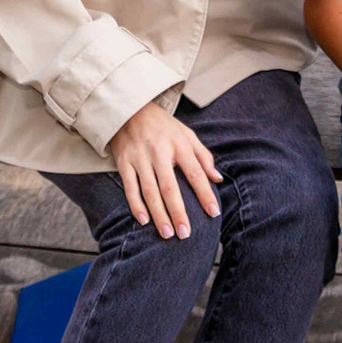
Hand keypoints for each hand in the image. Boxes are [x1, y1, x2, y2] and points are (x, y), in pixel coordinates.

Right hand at [109, 99, 220, 239]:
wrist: (130, 108)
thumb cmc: (163, 125)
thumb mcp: (186, 134)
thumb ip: (203, 156)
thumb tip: (217, 179)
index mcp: (179, 144)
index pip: (195, 173)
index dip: (205, 194)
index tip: (213, 213)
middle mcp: (159, 151)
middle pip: (170, 187)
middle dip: (178, 212)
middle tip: (185, 234)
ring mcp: (140, 157)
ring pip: (150, 191)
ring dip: (158, 214)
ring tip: (167, 234)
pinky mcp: (124, 162)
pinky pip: (130, 187)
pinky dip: (136, 205)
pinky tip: (144, 220)